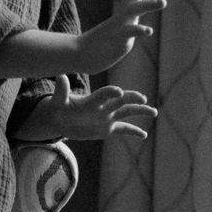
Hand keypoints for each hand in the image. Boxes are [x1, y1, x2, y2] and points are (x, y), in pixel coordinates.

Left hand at [13, 77, 157, 144]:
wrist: (62, 119)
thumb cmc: (59, 107)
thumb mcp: (57, 101)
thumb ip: (61, 91)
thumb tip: (59, 77)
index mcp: (92, 100)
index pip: (103, 95)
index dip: (110, 92)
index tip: (119, 91)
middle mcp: (103, 107)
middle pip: (120, 101)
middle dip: (131, 99)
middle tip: (142, 98)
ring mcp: (107, 117)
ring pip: (126, 113)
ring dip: (140, 112)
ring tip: (154, 112)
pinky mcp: (107, 129)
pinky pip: (123, 130)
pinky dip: (133, 131)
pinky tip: (144, 135)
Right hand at [80, 0, 167, 74]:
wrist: (78, 55)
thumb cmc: (99, 44)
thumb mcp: (117, 30)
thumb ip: (127, 24)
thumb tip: (135, 23)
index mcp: (121, 15)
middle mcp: (120, 18)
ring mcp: (118, 28)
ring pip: (132, 11)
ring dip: (148, 4)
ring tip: (163, 1)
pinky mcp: (116, 41)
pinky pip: (128, 32)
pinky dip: (138, 30)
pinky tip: (148, 31)